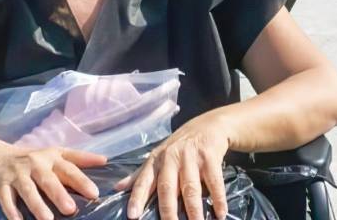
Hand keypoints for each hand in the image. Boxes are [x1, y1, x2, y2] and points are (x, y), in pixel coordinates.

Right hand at [0, 145, 106, 219]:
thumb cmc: (33, 159)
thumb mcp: (55, 154)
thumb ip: (79, 159)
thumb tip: (105, 160)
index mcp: (51, 157)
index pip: (69, 167)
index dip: (81, 180)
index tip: (94, 193)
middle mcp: (35, 163)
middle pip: (48, 179)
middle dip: (59, 194)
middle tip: (71, 209)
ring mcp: (17, 174)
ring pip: (28, 190)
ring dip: (37, 205)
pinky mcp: (1, 185)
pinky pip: (7, 199)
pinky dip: (12, 211)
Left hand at [116, 115, 230, 219]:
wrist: (207, 126)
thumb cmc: (179, 146)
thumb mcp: (158, 157)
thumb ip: (140, 175)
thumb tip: (117, 188)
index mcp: (156, 161)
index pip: (144, 181)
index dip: (137, 198)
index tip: (132, 216)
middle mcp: (171, 158)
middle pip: (167, 187)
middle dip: (168, 210)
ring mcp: (191, 156)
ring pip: (190, 188)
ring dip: (194, 209)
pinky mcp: (210, 156)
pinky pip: (214, 181)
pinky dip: (218, 198)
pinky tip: (220, 214)